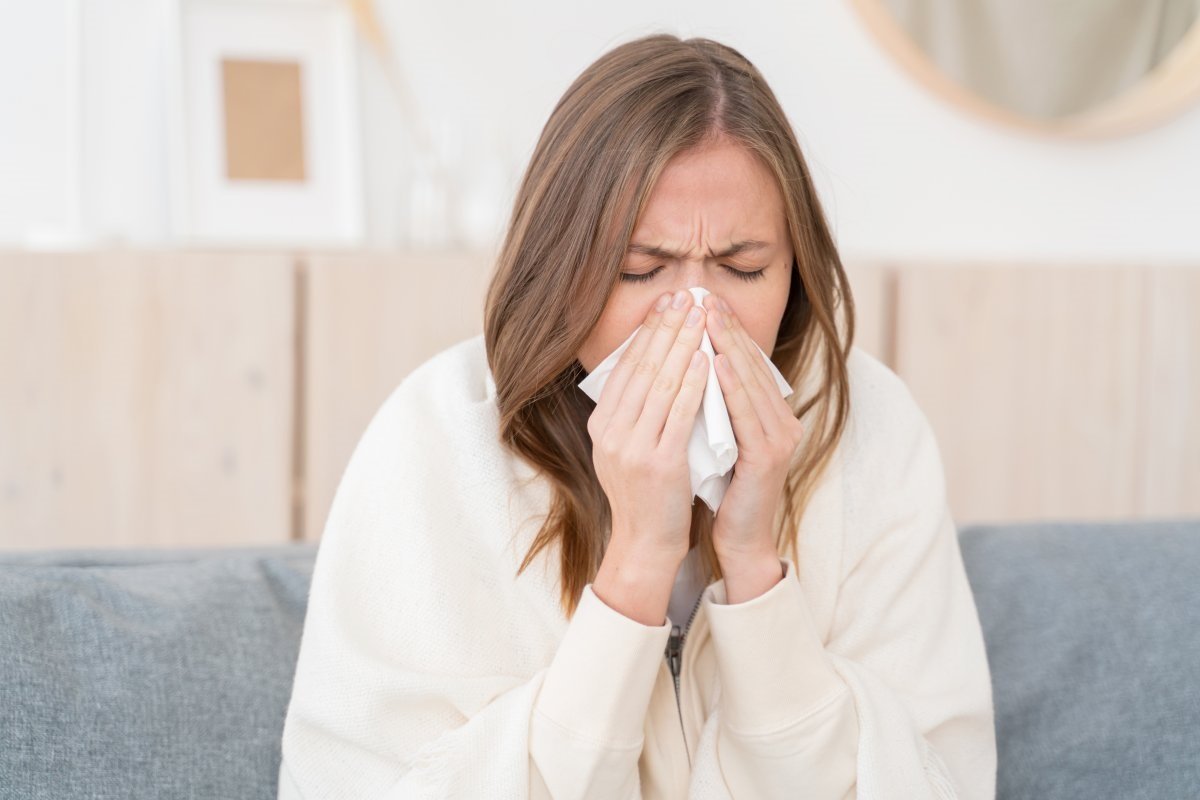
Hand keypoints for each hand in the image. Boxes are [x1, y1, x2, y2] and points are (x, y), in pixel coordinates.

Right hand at [587, 289, 709, 570]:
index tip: (665, 304)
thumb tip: (650, 364)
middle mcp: (611, 433)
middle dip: (665, 328)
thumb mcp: (625, 448)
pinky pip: (678, 413)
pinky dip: (693, 384)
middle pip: (641, 368)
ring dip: (682, 345)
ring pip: (661, 384)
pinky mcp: (659, 463)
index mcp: (602, 426)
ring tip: (699, 317)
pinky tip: (705, 360)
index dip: (646, 332)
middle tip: (685, 297)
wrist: (646, 543)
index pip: (625, 367)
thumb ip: (633, 411)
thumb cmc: (645, 494)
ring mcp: (633, 448)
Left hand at [701, 293, 805, 564]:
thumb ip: (712, 405)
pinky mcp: (768, 458)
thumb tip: (687, 365)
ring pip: (750, 383)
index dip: (728, 331)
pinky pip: (747, 414)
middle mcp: (782, 421)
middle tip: (706, 297)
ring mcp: (779, 439)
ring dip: (728, 347)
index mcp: (769, 415)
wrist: (738, 539)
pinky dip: (732, 386)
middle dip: (727, 329)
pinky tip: (715, 362)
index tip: (705, 301)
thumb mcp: (717, 437)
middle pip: (752, 365)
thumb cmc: (722, 488)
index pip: (747, 363)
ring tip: (708, 318)